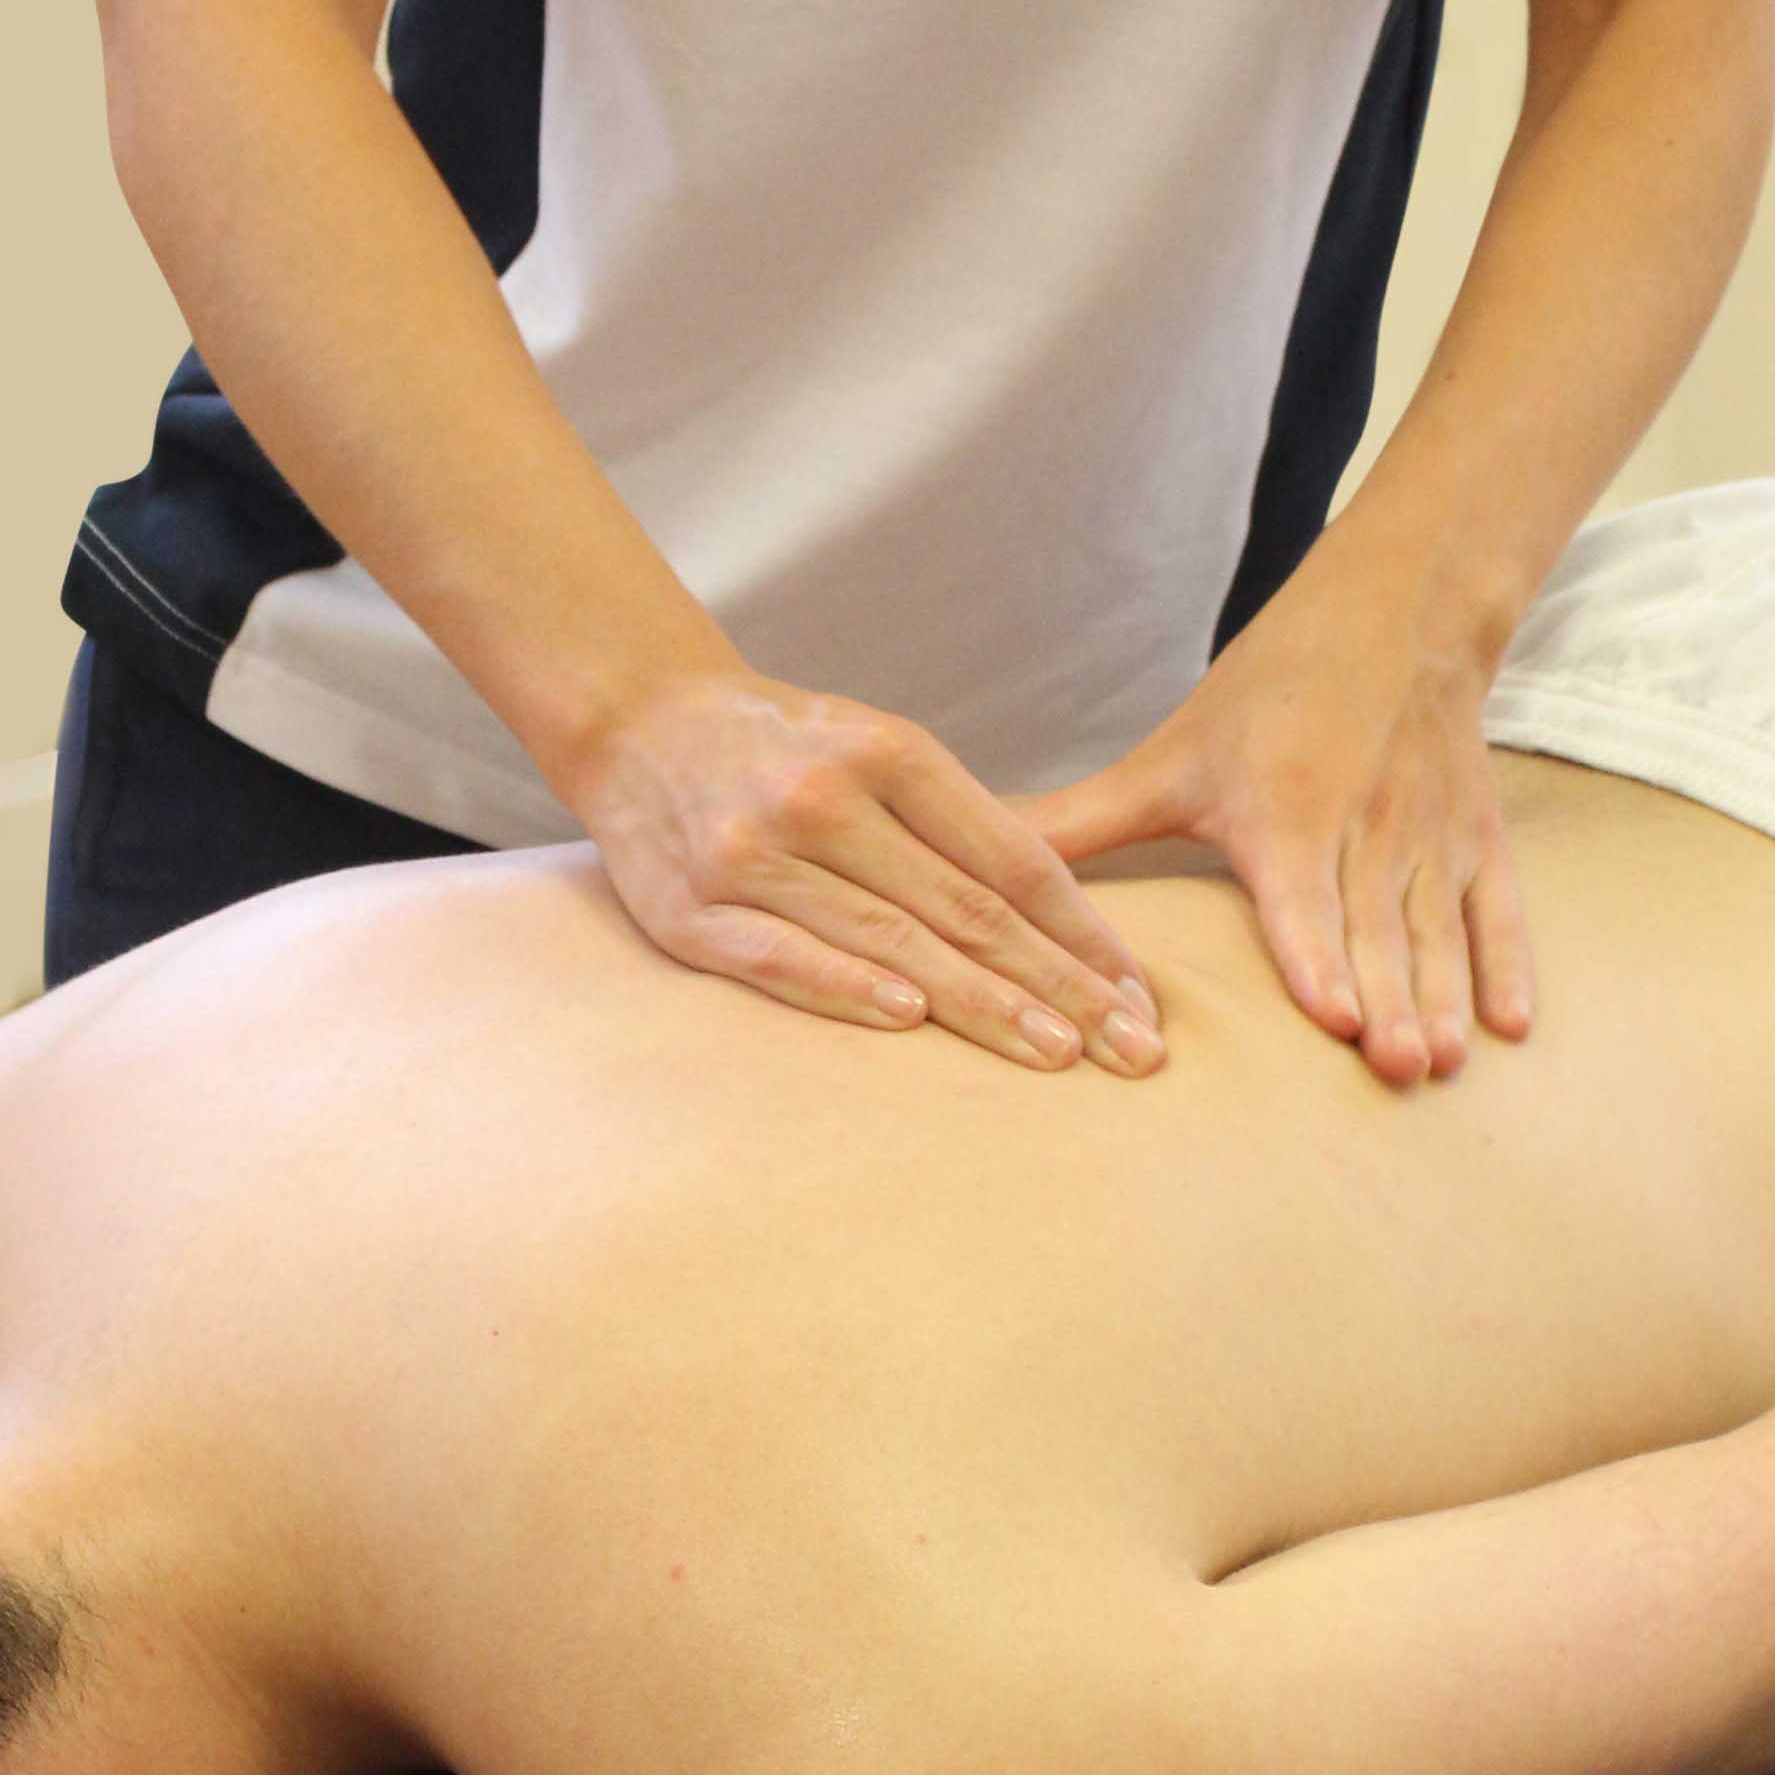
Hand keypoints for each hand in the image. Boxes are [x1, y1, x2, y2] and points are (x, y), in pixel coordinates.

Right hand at [563, 667, 1163, 1072]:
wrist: (636, 718)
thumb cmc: (782, 745)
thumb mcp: (875, 745)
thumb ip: (955, 820)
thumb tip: (1061, 924)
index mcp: (887, 751)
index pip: (1011, 858)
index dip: (1082, 932)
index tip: (1138, 994)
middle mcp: (824, 797)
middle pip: (966, 909)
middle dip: (1060, 987)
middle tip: (1131, 1049)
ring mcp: (753, 854)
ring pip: (889, 939)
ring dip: (981, 1004)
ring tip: (1056, 1055)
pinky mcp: (689, 910)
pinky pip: (779, 956)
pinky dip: (844, 988)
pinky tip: (909, 1022)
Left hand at [1020, 560, 1530, 1087]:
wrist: (1398, 607)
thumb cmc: (1270, 689)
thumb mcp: (1172, 756)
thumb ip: (1082, 823)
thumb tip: (973, 862)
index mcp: (1286, 808)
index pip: (1303, 895)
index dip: (1317, 955)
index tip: (1330, 1016)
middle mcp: (1363, 826)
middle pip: (1375, 930)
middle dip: (1387, 1002)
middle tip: (1393, 1069)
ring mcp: (1426, 836)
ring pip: (1436, 932)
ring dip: (1442, 999)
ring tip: (1438, 1066)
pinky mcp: (1474, 839)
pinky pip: (1498, 912)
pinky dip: (1508, 967)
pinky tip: (1510, 1029)